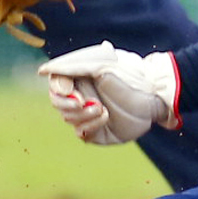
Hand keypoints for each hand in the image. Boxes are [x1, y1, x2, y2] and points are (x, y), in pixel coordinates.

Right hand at [37, 42, 176, 145]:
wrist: (154, 96)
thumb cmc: (129, 74)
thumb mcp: (101, 64)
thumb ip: (72, 66)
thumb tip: (43, 71)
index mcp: (79, 77)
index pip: (56, 83)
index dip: (59, 88)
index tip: (70, 89)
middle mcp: (81, 95)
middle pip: (58, 103)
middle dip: (68, 103)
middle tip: (83, 102)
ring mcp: (88, 114)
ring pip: (69, 119)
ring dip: (84, 114)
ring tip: (102, 108)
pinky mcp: (97, 131)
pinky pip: (82, 133)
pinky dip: (90, 126)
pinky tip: (105, 117)